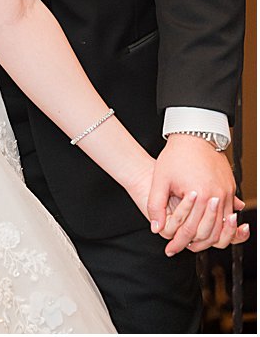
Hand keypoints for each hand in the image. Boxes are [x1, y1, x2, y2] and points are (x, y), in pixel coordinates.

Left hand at [149, 135, 246, 253]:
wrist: (195, 136)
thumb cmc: (176, 156)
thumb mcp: (160, 180)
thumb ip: (156, 205)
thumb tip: (155, 227)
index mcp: (201, 195)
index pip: (190, 230)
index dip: (179, 243)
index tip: (170, 250)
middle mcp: (218, 197)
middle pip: (210, 233)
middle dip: (195, 244)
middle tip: (182, 249)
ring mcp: (227, 194)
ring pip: (222, 228)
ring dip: (210, 238)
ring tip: (194, 243)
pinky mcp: (230, 190)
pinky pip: (228, 215)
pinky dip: (220, 226)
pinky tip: (208, 229)